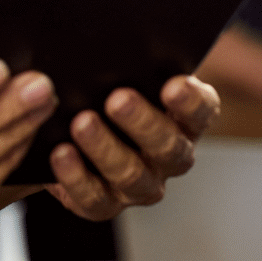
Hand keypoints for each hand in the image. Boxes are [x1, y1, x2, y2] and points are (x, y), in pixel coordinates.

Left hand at [46, 74, 220, 220]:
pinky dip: (76, 177)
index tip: (173, 84)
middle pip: (169, 147)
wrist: (64, 127)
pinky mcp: (104, 203)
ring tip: (81, 122)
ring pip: (133, 176)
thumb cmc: (98, 87)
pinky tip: (60, 153)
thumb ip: (110, 58)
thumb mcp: (108, 68)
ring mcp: (139, 184)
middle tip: (118, 98)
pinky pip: (94, 199)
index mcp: (182, 117)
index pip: (201, 110)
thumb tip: (73, 57)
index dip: (191, 101)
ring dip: (106, 148)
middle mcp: (169, 155)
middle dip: (143, 122)